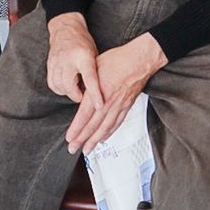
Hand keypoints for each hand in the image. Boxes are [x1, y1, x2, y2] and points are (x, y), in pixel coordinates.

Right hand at [45, 12, 99, 107]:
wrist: (66, 29)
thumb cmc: (83, 42)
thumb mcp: (95, 55)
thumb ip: (95, 73)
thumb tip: (97, 93)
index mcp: (83, 56)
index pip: (89, 79)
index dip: (95, 94)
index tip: (99, 105)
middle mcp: (67, 59)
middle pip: (69, 86)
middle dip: (77, 95)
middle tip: (84, 94)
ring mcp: (56, 62)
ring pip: (59, 86)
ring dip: (68, 92)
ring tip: (76, 87)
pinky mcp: (49, 65)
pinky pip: (52, 84)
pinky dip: (60, 88)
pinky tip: (66, 85)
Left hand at [64, 33, 166, 154]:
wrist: (140, 60)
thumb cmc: (118, 59)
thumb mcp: (95, 67)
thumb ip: (87, 82)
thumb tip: (78, 91)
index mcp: (99, 92)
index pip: (84, 115)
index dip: (76, 129)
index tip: (69, 138)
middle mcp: (109, 102)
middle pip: (93, 125)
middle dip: (82, 139)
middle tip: (73, 149)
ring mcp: (119, 106)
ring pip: (105, 128)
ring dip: (95, 141)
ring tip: (87, 150)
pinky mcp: (127, 106)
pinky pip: (117, 124)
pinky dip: (109, 133)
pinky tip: (103, 139)